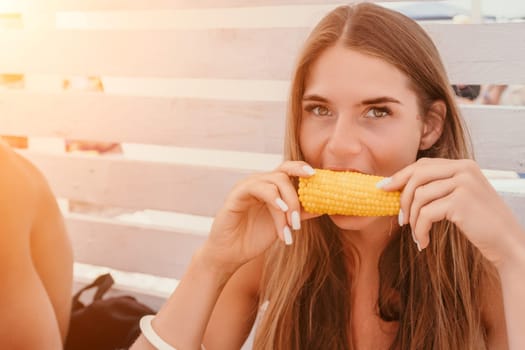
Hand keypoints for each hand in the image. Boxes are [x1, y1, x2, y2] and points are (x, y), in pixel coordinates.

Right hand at [201, 161, 317, 273]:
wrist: (230, 254)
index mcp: (270, 187)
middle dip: (298, 195)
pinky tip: (280, 211)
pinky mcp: (236, 194)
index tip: (318, 176)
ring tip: (291, 227)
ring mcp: (247, 186)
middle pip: (284, 173)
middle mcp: (259, 182)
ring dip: (288, 204)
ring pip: (275, 181)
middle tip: (300, 220)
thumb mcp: (284, 224)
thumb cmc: (254, 238)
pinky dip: (273, 198)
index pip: (288, 169)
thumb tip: (324, 206)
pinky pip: (258, 188)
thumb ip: (300, 214)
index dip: (302, 168)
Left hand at [379, 158, 522, 265]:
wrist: (508, 243)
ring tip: (417, 235)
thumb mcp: (460, 198)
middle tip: (400, 219)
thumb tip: (397, 188)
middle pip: (417, 176)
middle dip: (402, 198)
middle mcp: (464, 169)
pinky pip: (426, 214)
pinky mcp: (460, 202)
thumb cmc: (480, 224)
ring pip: (419, 197)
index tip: (383, 188)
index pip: (422, 165)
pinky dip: (420, 230)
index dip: (400, 176)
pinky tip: (423, 242)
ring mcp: (463, 184)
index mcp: (463, 165)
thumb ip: (437, 188)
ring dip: (413, 221)